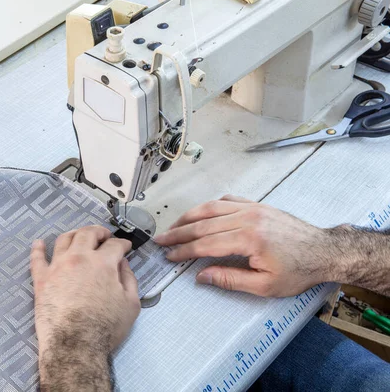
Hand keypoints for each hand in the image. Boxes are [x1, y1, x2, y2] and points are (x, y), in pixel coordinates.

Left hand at [31, 225, 139, 389]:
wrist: (75, 345)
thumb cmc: (105, 327)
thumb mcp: (130, 304)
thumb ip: (129, 279)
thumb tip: (123, 264)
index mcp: (102, 263)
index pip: (114, 245)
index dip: (122, 243)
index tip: (125, 246)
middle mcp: (79, 258)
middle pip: (87, 234)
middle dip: (99, 232)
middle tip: (104, 236)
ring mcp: (57, 266)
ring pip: (64, 240)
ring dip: (74, 234)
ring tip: (79, 236)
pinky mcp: (41, 279)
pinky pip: (37, 259)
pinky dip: (38, 249)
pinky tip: (39, 243)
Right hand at [154, 195, 334, 296]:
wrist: (325, 251)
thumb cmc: (299, 271)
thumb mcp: (265, 285)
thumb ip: (230, 280)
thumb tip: (201, 276)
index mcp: (248, 239)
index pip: (206, 244)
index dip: (184, 251)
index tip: (169, 256)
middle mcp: (247, 218)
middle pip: (203, 224)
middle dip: (178, 233)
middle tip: (160, 240)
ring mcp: (252, 208)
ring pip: (211, 208)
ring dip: (189, 216)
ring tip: (173, 226)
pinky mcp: (257, 204)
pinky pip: (227, 199)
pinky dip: (210, 206)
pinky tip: (201, 214)